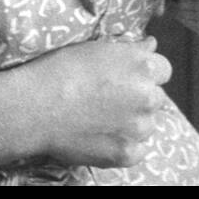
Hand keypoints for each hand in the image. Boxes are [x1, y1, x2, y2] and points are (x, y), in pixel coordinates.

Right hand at [0, 37, 170, 169]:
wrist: (35, 105)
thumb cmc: (60, 68)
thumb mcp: (97, 49)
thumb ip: (130, 50)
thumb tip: (151, 45)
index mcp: (143, 65)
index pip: (163, 69)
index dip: (145, 73)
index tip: (128, 78)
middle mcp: (148, 95)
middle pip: (155, 97)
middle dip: (139, 98)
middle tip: (109, 99)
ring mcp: (139, 127)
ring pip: (147, 125)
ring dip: (132, 122)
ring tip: (100, 118)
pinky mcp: (127, 153)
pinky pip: (137, 150)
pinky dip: (123, 145)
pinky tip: (100, 136)